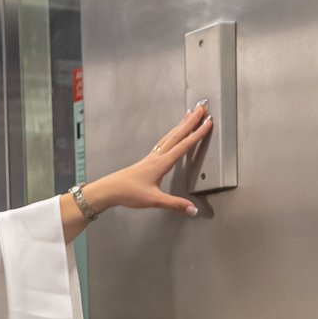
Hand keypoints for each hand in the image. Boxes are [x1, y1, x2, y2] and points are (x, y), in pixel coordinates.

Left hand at [86, 102, 213, 215]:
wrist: (109, 190)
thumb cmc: (128, 193)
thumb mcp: (154, 200)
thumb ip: (174, 204)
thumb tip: (192, 209)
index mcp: (161, 163)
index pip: (184, 145)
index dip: (197, 134)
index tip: (208, 123)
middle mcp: (157, 156)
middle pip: (177, 135)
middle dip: (190, 122)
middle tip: (201, 109)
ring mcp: (151, 157)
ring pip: (169, 137)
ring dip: (180, 125)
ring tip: (188, 115)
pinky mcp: (146, 160)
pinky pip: (162, 143)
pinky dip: (170, 135)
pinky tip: (171, 136)